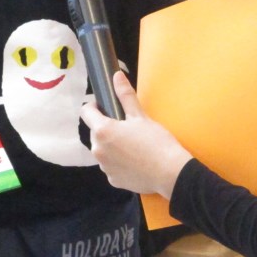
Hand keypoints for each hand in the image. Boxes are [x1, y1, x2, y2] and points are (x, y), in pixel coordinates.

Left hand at [80, 71, 192, 198]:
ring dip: (111, 146)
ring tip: (132, 146)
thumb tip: (116, 76)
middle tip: (126, 127)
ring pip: (103, 150)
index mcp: (102, 131)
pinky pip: (111, 166)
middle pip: (95, 133)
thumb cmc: (156, 141)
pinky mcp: (113, 180)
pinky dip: (118, 162)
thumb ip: (125, 95)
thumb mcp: (140, 116)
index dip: (94, 106)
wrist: (170, 173)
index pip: (86, 112)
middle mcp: (98, 150)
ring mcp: (104, 167)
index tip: (106, 106)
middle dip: (106, 128)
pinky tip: (135, 161)